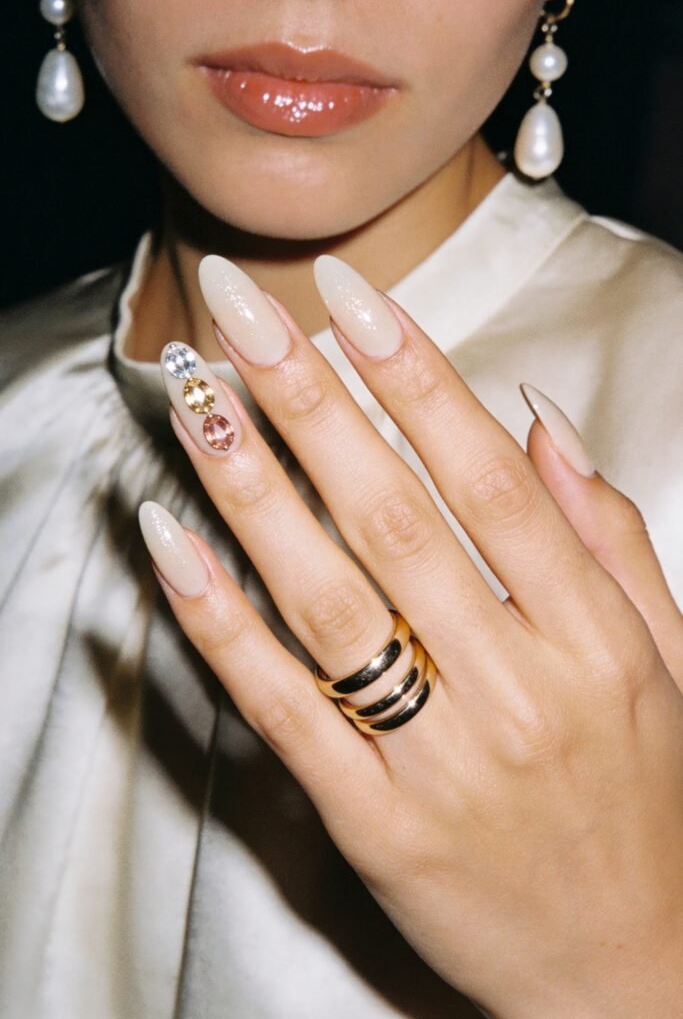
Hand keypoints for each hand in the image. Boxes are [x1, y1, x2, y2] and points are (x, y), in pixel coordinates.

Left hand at [141, 256, 682, 1018]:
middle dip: (312, 403)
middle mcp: (517, 691)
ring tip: (197, 400)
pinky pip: (287, 712)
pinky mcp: (377, 827)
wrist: (632, 972)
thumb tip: (538, 419)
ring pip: (329, 604)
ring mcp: (442, 763)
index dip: (416, 380)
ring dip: (253, 493)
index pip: (490, 481)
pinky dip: (224, 626)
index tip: (352, 300)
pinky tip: (175, 545)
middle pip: (394, 521)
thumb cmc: (648, 802)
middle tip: (245, 313)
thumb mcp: (667, 659)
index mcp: (594, 639)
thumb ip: (608, 536)